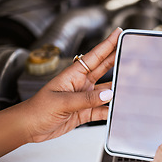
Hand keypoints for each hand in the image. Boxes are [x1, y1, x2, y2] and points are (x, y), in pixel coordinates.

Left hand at [20, 27, 121, 142]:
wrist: (29, 127)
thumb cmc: (37, 109)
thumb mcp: (61, 102)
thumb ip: (85, 99)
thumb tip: (107, 95)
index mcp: (73, 75)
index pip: (94, 56)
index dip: (107, 45)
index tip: (118, 34)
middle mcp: (81, 84)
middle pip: (103, 70)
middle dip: (117, 61)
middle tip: (132, 55)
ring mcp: (83, 98)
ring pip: (105, 91)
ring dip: (116, 89)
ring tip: (130, 86)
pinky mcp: (85, 112)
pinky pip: (101, 110)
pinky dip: (110, 111)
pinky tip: (118, 110)